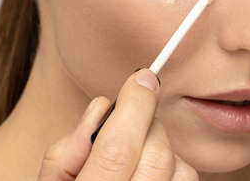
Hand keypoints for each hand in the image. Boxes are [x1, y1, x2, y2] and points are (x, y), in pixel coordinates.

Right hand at [37, 69, 197, 179]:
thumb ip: (68, 150)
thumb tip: (103, 108)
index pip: (117, 147)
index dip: (134, 104)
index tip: (143, 78)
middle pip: (156, 152)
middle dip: (146, 125)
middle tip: (130, 124)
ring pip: (181, 168)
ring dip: (163, 151)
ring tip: (136, 160)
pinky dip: (175, 171)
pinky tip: (151, 177)